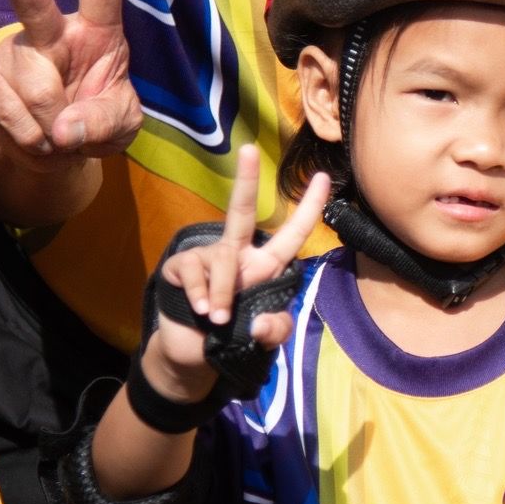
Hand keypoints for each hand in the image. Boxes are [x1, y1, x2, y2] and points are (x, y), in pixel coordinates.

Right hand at [0, 0, 141, 163]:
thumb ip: (105, 122)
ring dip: (54, 129)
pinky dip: (34, 142)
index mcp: (97, 31)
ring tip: (59, 134)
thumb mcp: (121, 122)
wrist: (50, 146)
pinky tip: (38, 137)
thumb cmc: (95, 119)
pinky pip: (15, 119)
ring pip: (36, 92)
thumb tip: (64, 130)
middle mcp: (52, 33)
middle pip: (35, 6)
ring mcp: (16, 55)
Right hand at [143, 151, 331, 400]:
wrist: (192, 354)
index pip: (291, 235)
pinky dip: (201, 296)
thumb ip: (274, 332)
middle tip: (249, 149)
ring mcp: (207, 258)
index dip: (308, 208)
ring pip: (223, 261)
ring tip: (218, 319)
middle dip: (246, 180)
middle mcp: (237, 254)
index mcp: (264, 266)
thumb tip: (260, 325)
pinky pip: (194, 273)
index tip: (323, 177)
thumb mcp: (264, 339)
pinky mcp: (181, 267)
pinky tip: (200, 311)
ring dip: (224, 294)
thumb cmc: (234, 337)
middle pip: (241, 212)